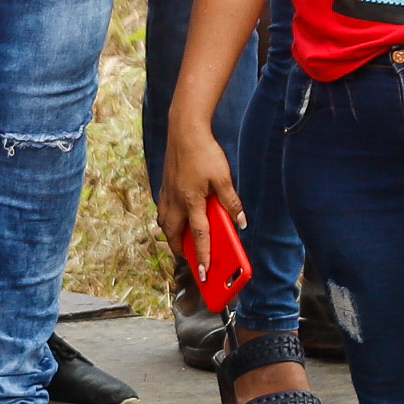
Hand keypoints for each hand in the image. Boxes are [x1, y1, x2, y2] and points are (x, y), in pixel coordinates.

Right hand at [155, 123, 243, 282]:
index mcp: (192, 201)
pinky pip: (162, 209)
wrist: (184, 129)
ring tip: (179, 242)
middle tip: (190, 260)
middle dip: (180, 250)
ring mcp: (168, 192)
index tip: (206, 274)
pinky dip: (167, 219)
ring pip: (164, 222)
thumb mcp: (223, 177)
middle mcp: (176, 200)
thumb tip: (241, 222)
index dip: (203, 256)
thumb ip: (231, 202)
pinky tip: (175, 217)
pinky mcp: (165, 183)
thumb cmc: (204, 152)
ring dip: (171, 235)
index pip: (199, 236)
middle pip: (173, 234)